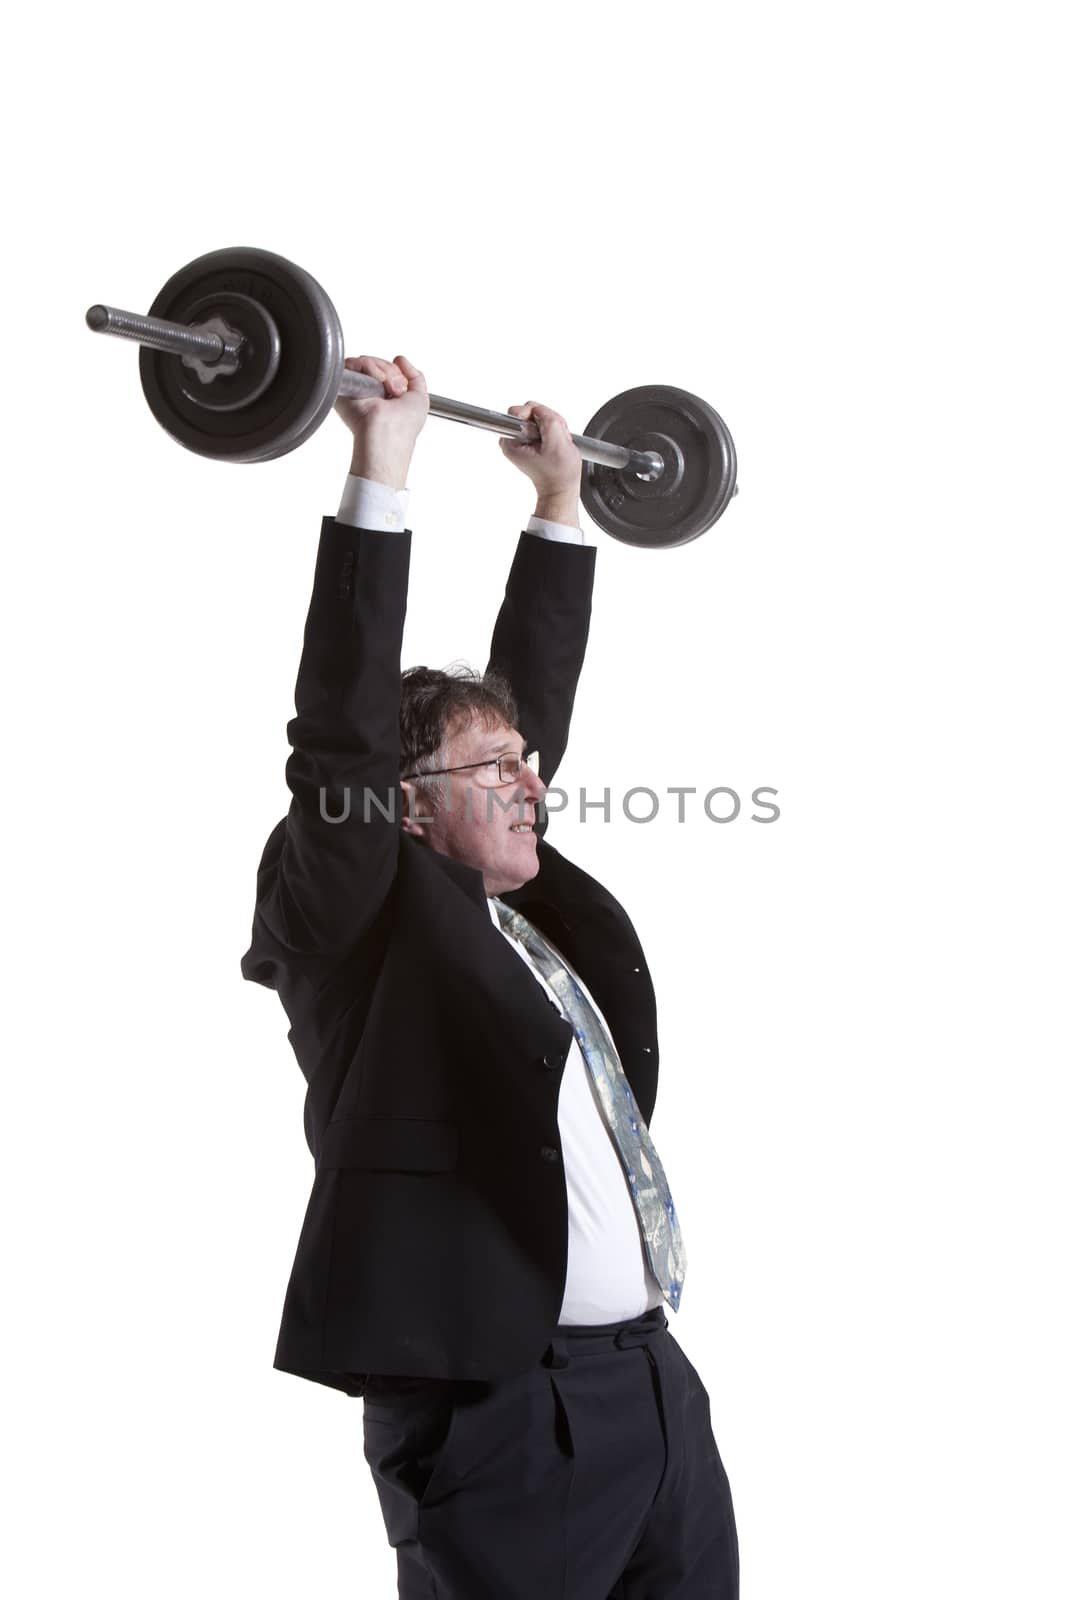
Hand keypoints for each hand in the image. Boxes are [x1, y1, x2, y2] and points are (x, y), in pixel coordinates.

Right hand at [335, 355, 428, 489]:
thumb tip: (400, 359)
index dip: (397, 372)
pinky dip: (368, 367)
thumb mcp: (420, 398)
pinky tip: (374, 384)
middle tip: (395, 391)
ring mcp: (356, 388)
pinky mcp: (343, 385)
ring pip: (367, 361)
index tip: (402, 388)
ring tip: (386, 389)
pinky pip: (352, 363)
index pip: (387, 369)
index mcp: (384, 395)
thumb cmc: (403, 427)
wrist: (387, 434)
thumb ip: (415, 376)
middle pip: (378, 362)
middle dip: (391, 372)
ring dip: (382, 370)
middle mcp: (369, 391)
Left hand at [499, 402, 582, 526]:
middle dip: (546, 421)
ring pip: (537, 416)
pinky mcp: (528, 439)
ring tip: (556, 443)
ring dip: (551, 427)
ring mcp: (520, 439)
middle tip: (554, 439)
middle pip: (528, 411)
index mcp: (511, 442)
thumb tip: (539, 409)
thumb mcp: (557, 442)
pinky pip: (540, 423)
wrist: (561, 487)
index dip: (536, 416)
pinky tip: (554, 443)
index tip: (544, 432)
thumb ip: (547, 418)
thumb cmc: (559, 473)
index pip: (517, 411)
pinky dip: (552, 431)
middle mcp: (511, 439)